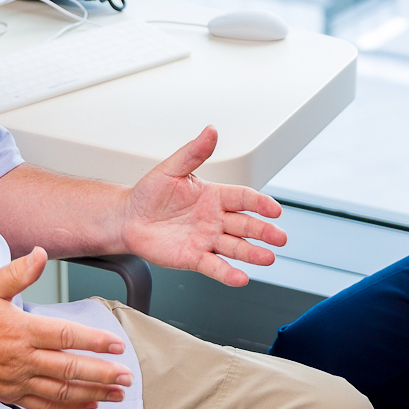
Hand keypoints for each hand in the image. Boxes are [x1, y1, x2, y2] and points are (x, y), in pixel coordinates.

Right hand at [0, 248, 131, 408]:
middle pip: (69, 369)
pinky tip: (86, 405)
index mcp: (18, 330)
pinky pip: (42, 405)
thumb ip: (18, 273)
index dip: (94, 342)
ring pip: (59, 391)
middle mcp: (18, 359)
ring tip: (116, 395)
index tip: (117, 346)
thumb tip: (42, 254)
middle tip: (128, 377)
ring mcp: (12, 381)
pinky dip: (67, 408)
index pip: (65, 337)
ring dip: (91, 394)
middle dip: (102, 374)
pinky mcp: (6, 395)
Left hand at [118, 126, 286, 285]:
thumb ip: (194, 152)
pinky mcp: (194, 258)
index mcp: (214, 195)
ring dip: (253, 254)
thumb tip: (211, 130)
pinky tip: (240, 278)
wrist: (128, 218)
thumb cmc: (149, 193)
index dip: (260, 203)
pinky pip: (214, 266)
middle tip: (280, 237)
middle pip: (246, 225)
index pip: (244, 198)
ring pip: (235, 247)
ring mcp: (207, 239)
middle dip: (264, 232)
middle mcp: (215, 219)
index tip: (274, 210)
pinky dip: (228, 274)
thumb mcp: (171, 169)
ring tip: (268, 258)